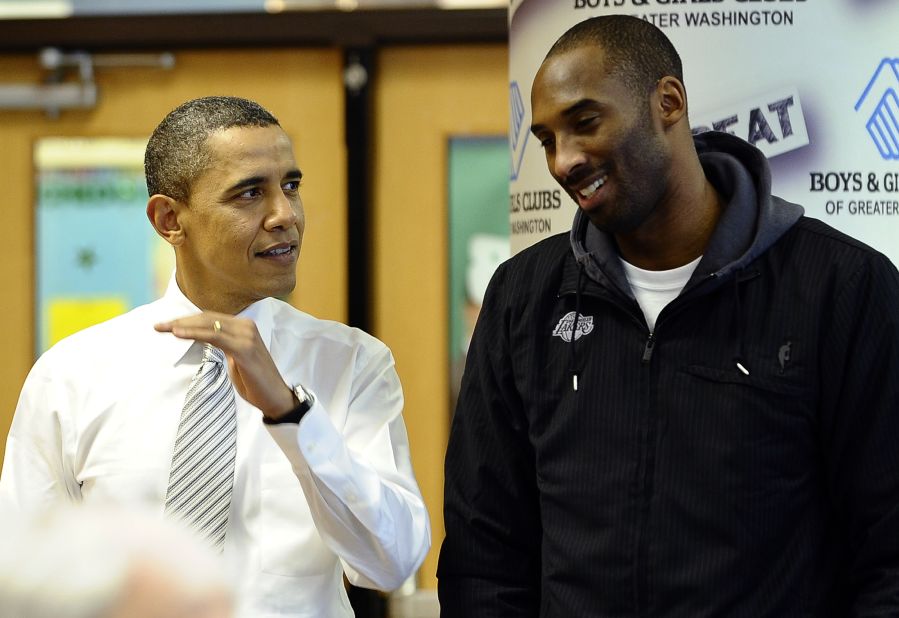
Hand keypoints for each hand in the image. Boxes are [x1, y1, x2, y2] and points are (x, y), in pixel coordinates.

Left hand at [154, 312, 295, 418]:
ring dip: (183, 326)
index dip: (187, 320)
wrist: (275, 397)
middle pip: (206, 318)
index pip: (210, 318)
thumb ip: (223, 344)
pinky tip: (178, 334)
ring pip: (208, 324)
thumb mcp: (235, 358)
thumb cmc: (255, 381)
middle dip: (180, 321)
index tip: (166, 325)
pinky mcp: (244, 348)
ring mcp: (246, 336)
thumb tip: (206, 338)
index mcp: (243, 327)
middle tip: (158, 326)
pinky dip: (194, 334)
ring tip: (164, 328)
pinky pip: (214, 337)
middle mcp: (246, 326)